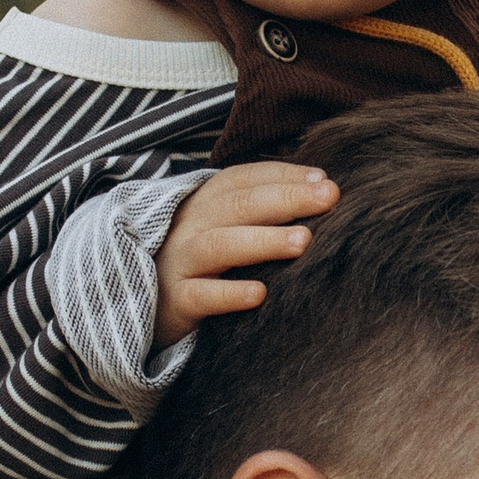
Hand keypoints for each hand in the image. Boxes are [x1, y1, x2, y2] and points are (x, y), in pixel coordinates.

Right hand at [155, 160, 336, 340]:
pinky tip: (260, 294)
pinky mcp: (176, 301)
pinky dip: (229, 294)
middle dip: (286, 198)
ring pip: (219, 245)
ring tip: (303, 241)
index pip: (246, 179)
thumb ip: (263, 208)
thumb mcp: (225, 226)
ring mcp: (181, 261)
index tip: (326, 182)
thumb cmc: (201, 262)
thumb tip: (323, 188)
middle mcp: (192, 225)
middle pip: (238, 204)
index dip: (285, 176)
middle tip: (329, 199)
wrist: (149, 303)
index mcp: (206, 202)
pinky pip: (201, 295)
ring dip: (263, 241)